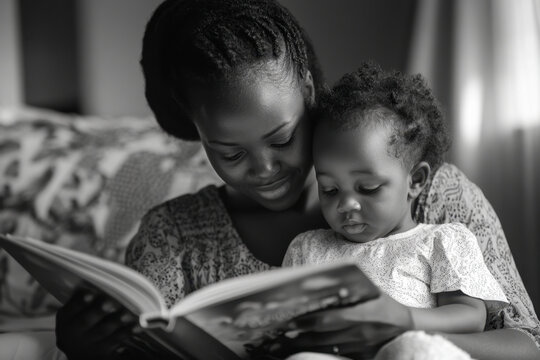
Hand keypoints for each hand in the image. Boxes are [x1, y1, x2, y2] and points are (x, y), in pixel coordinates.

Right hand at [55, 287, 160, 359]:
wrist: (80, 351)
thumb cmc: (82, 318)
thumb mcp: (76, 310)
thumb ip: (84, 295)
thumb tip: (98, 277)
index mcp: (65, 318)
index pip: (70, 308)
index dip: (80, 301)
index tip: (91, 293)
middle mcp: (73, 333)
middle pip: (87, 321)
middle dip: (99, 311)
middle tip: (112, 303)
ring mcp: (87, 345)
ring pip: (104, 331)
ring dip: (118, 321)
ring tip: (130, 314)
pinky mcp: (102, 353)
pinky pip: (117, 341)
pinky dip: (128, 332)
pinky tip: (139, 325)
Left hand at [265, 292, 412, 358]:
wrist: (408, 327)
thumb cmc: (385, 304)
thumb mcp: (371, 292)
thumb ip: (350, 290)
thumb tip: (325, 284)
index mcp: (364, 314)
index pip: (331, 319)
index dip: (309, 322)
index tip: (290, 323)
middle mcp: (361, 333)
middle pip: (324, 337)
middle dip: (299, 338)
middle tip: (277, 338)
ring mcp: (360, 347)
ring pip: (326, 349)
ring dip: (303, 348)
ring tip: (281, 347)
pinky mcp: (360, 356)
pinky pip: (335, 356)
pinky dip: (316, 354)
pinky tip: (300, 353)